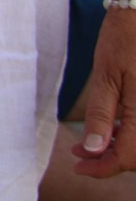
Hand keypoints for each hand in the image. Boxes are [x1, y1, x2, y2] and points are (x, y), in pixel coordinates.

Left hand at [73, 9, 135, 177]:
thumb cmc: (123, 39)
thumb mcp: (105, 76)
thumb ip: (101, 115)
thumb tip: (92, 149)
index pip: (128, 157)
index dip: (102, 167)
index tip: (78, 167)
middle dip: (109, 159)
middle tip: (79, 154)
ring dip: (118, 147)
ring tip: (88, 144)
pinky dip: (128, 133)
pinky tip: (109, 129)